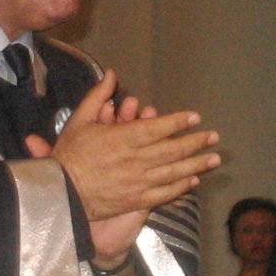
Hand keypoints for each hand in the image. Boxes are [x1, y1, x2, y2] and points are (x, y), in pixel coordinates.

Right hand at [27, 71, 218, 255]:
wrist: (60, 193)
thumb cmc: (69, 155)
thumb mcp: (79, 120)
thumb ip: (98, 96)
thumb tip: (112, 75)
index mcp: (123, 138)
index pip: (159, 127)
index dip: (178, 121)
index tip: (194, 117)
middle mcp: (136, 159)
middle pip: (173, 149)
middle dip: (196, 142)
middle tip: (214, 137)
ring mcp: (139, 182)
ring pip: (175, 171)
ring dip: (197, 164)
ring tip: (215, 158)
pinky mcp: (137, 200)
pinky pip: (165, 193)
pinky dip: (181, 186)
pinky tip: (193, 180)